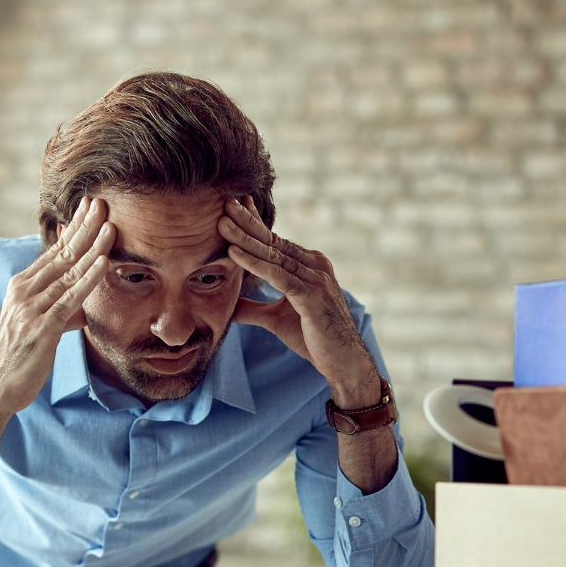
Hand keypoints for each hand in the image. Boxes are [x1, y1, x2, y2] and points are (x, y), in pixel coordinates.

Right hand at [0, 197, 116, 419]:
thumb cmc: (19, 359)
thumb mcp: (40, 328)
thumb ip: (59, 312)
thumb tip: (81, 307)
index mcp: (22, 287)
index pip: (54, 252)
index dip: (74, 229)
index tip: (91, 208)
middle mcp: (23, 291)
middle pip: (61, 254)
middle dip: (84, 227)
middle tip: (102, 203)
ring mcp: (30, 308)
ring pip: (68, 272)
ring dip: (92, 248)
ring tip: (110, 226)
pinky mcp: (40, 328)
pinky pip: (69, 299)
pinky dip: (88, 279)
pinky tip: (103, 263)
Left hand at [218, 197, 380, 406]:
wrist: (343, 362)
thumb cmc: (315, 338)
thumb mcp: (277, 319)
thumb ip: (254, 309)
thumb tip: (229, 306)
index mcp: (310, 265)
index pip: (276, 241)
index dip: (253, 224)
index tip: (233, 207)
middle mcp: (315, 265)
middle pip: (273, 241)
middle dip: (247, 222)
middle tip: (224, 204)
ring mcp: (316, 279)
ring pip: (273, 255)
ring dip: (245, 239)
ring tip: (222, 225)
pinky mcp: (312, 296)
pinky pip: (278, 276)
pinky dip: (254, 264)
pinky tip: (234, 254)